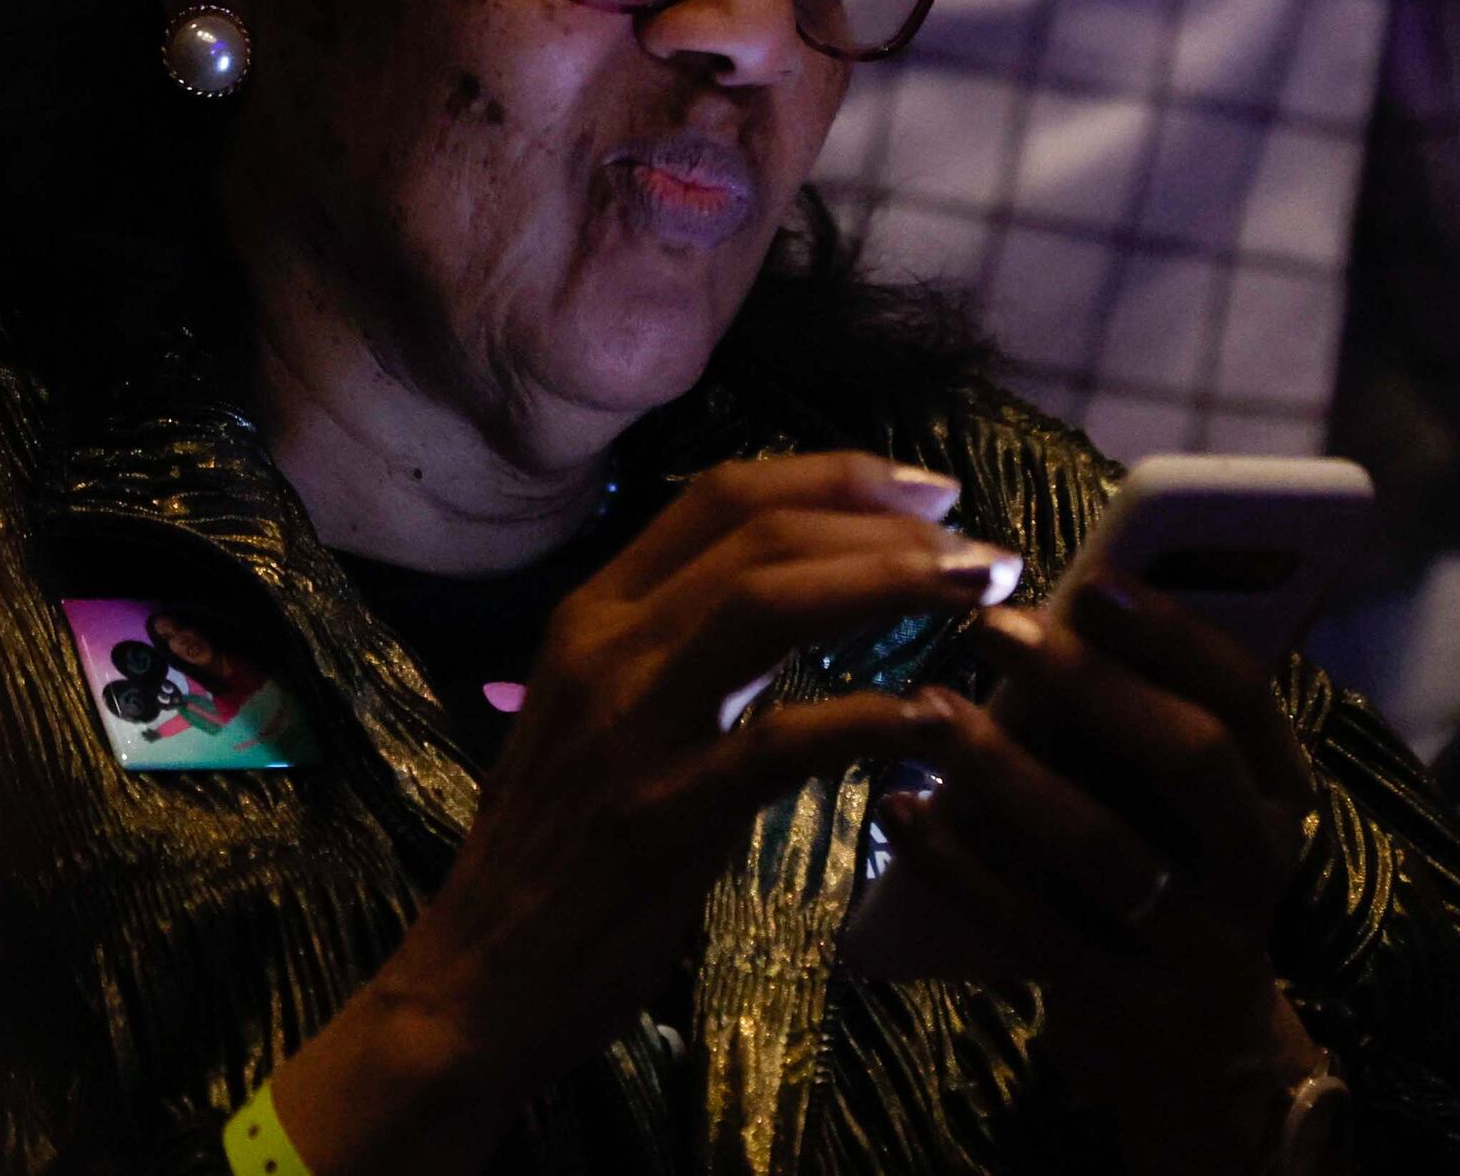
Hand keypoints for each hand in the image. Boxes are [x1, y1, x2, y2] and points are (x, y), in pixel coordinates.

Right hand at [276, 453, 1015, 1175]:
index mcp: (593, 613)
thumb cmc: (557, 853)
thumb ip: (685, 649)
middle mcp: (605, 647)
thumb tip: (808, 595)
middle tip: (984, 550)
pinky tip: (932, 724)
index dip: (838, 477)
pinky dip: (867, 719)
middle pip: (759, 531)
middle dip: (887, 525)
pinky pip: (780, 744)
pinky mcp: (658, 816)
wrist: (475, 982)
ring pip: (767, 602)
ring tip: (977, 596)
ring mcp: (628, 727)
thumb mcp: (604, 716)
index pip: (722, 496)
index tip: (930, 495)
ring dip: (888, 584)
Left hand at [880, 581, 1335, 1172]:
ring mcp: (1195, 944)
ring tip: (927, 711)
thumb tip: (1049, 610)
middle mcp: (1254, 862)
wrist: (1197, 1056)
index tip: (1092, 582)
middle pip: (1189, 759)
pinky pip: (1028, 926)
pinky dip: (957, 864)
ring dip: (1006, 771)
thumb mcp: (1186, 805)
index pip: (1242, 693)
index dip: (1172, 634)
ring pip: (1102, 846)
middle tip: (993, 628)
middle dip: (1090, 684)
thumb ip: (1139, 721)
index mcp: (1277, 788)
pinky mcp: (1120, 1006)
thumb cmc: (1171, 876)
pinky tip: (898, 810)